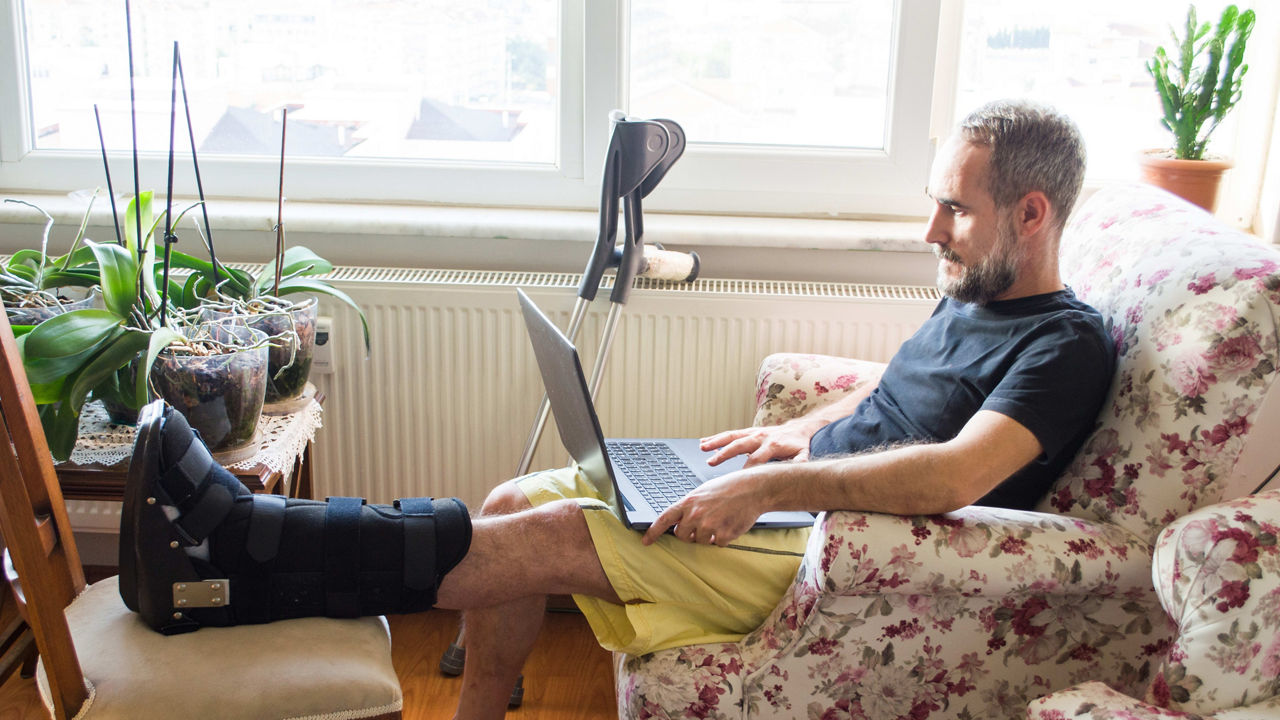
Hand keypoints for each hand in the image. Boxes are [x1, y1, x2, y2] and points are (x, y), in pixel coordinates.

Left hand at [641, 468, 768, 546]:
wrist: (753, 488)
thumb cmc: (730, 488)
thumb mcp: (704, 492)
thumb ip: (691, 507)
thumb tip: (682, 523)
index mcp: (689, 502)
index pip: (664, 519)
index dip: (653, 532)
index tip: (646, 541)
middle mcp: (695, 514)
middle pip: (682, 536)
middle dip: (690, 534)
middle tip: (704, 524)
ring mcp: (709, 525)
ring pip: (701, 542)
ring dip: (709, 536)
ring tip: (721, 519)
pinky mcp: (723, 535)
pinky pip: (717, 545)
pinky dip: (723, 538)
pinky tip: (730, 524)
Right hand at [700, 417, 819, 466]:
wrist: (799, 428)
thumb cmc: (798, 445)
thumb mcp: (803, 454)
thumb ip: (799, 462)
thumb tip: (796, 471)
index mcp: (773, 444)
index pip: (756, 459)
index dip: (746, 470)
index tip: (736, 480)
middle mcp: (760, 437)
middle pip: (739, 445)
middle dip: (724, 454)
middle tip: (711, 462)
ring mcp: (753, 433)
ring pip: (731, 436)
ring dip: (716, 442)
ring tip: (702, 447)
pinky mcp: (748, 431)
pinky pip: (730, 434)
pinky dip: (716, 438)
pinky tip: (704, 441)